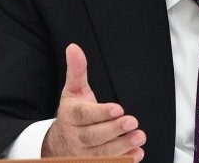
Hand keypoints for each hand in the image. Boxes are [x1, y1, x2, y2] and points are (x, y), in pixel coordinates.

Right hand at [42, 43, 145, 160]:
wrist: (58, 144)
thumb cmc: (72, 113)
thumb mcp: (73, 91)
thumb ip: (76, 70)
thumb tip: (74, 47)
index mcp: (70, 116)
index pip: (83, 115)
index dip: (100, 113)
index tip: (118, 108)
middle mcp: (75, 137)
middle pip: (93, 136)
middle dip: (114, 130)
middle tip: (133, 122)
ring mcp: (82, 154)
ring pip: (101, 153)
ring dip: (122, 146)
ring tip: (140, 136)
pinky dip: (123, 160)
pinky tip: (136, 153)